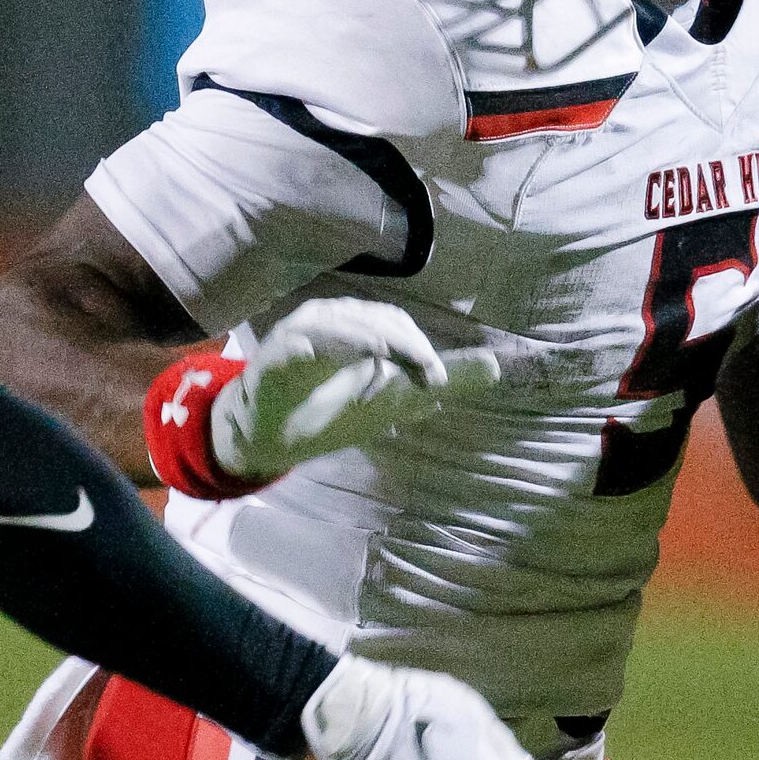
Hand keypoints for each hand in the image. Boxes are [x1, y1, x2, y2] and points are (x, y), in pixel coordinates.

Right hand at [211, 298, 512, 480]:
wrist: (263, 438)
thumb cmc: (325, 412)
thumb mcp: (386, 403)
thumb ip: (432, 384)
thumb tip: (494, 367)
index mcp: (354, 328)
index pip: (394, 324)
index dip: (418, 348)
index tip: (438, 380)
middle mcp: (326, 323)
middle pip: (372, 321)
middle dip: (404, 347)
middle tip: (427, 380)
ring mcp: (297, 337)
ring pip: (337, 326)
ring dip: (367, 344)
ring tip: (389, 365)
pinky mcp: (272, 361)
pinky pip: (296, 347)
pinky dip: (312, 348)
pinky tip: (323, 357)